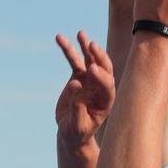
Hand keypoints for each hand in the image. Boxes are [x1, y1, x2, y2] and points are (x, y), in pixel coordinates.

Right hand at [54, 30, 115, 148]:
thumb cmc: (78, 132)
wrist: (71, 132)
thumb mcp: (78, 126)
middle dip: (99, 56)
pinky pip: (74, 60)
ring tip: (80, 34)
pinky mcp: (78, 76)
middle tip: (92, 46)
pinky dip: (68, 49)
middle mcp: (101, 86)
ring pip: (89, 60)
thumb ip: (78, 107)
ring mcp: (90, 79)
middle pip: (104, 68)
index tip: (91, 69)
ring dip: (85, 46)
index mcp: (106, 101)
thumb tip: (75, 85)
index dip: (101, 77)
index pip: (107, 85)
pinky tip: (60, 39)